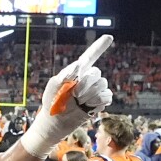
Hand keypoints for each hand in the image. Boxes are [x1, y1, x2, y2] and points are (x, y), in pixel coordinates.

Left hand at [22, 35, 113, 158]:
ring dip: (90, 95)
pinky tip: (87, 107)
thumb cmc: (51, 103)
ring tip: (79, 102)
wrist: (54, 123)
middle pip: (97, 73)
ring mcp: (94, 91)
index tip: (109, 37)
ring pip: (103, 84)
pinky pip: (107, 96)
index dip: (99, 47)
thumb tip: (79, 64)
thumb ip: (65, 74)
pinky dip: (97, 102)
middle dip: (86, 84)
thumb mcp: (53, 86)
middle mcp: (87, 80)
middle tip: (74, 95)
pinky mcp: (99, 102)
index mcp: (76, 73)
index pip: (89, 57)